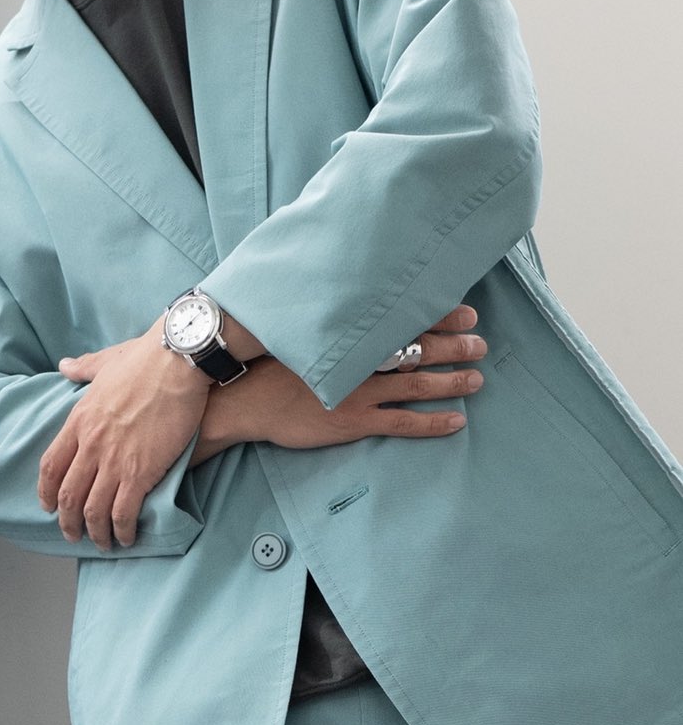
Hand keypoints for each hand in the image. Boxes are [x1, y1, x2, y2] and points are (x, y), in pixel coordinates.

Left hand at [39, 315, 210, 547]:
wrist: (178, 363)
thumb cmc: (145, 360)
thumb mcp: (105, 362)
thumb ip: (83, 369)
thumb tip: (65, 366)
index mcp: (78, 420)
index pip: (51, 465)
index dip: (46, 491)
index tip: (48, 506)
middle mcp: (91, 444)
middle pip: (68, 494)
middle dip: (67, 521)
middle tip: (72, 535)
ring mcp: (114, 460)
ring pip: (93, 509)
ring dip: (95, 532)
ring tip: (102, 543)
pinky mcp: (141, 471)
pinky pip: (124, 511)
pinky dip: (122, 529)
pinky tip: (127, 536)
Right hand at [194, 305, 487, 458]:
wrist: (243, 400)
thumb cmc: (268, 364)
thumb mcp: (298, 331)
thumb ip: (328, 319)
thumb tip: (351, 302)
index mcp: (350, 335)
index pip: (404, 320)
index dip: (439, 316)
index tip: (467, 312)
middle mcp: (361, 360)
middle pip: (419, 349)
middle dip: (455, 346)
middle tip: (481, 344)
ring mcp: (359, 391)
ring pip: (418, 385)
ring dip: (451, 381)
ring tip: (478, 379)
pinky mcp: (353, 421)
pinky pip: (402, 422)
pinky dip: (432, 422)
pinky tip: (456, 421)